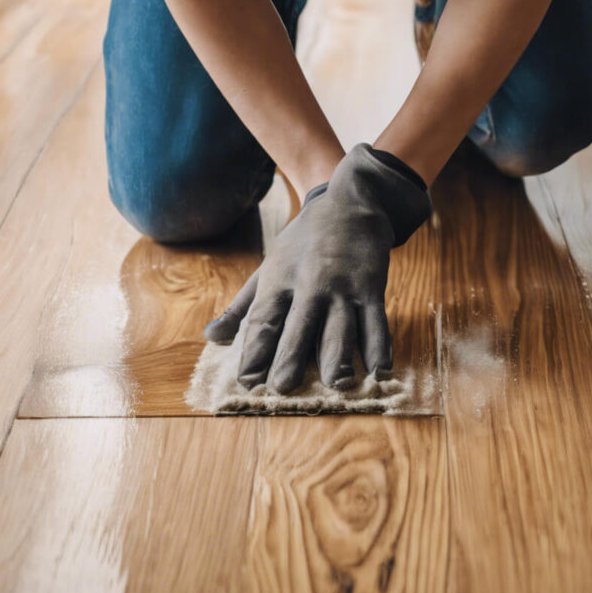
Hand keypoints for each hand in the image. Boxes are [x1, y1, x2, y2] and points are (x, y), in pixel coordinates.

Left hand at [204, 144, 430, 392]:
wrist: (349, 204)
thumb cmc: (302, 243)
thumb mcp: (268, 268)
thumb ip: (241, 307)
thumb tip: (211, 338)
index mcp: (279, 280)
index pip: (263, 319)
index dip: (254, 349)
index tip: (245, 379)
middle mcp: (310, 284)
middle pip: (299, 325)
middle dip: (290, 356)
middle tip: (282, 388)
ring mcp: (344, 286)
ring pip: (341, 326)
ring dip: (338, 356)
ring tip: (336, 384)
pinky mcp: (372, 286)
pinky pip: (376, 321)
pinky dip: (379, 347)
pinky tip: (379, 370)